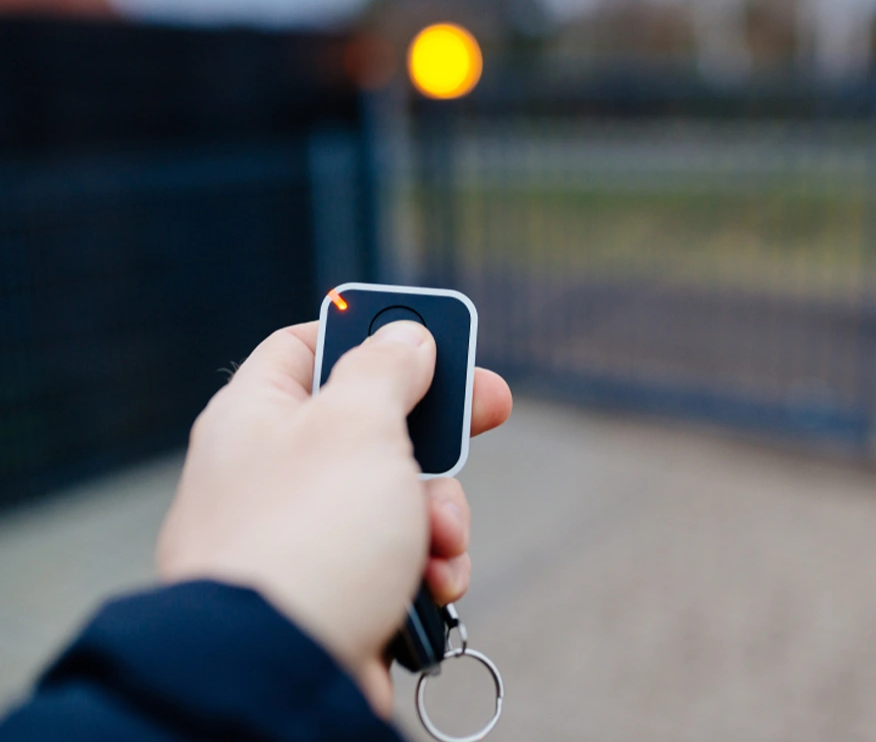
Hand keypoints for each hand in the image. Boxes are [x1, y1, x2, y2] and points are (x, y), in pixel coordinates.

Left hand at [155, 320, 511, 716]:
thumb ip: (386, 368)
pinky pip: (397, 557)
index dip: (374, 332)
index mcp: (257, 413)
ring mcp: (303, 534)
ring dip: (440, 511)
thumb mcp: (357, 424)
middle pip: (372, 420)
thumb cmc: (308, 538)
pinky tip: (433, 584)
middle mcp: (274, 469)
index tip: (433, 338)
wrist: (278, 672)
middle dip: (438, 433)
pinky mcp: (334, 589)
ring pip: (398, 493)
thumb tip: (405, 337)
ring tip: (438, 540)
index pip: (310, 343)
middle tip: (489, 411)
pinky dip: (427, 565)